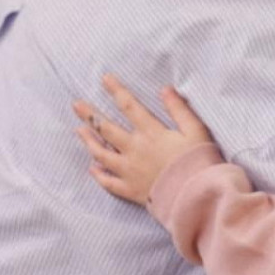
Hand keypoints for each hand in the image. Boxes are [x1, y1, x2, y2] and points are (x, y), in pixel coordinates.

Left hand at [73, 74, 212, 205]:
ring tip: (79, 131)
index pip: (129, 107)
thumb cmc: (199, 161)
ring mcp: (129, 171)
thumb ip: (179, 109)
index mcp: (151, 133)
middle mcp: (135, 150)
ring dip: (89, 141)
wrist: (196, 195)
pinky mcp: (130, 190)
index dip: (116, 91)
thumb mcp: (195, 130)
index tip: (104, 79)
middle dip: (90, 115)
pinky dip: (99, 175)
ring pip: (102, 154)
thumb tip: (165, 89)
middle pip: (107, 129)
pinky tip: (92, 168)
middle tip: (76, 105)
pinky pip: (109, 182)